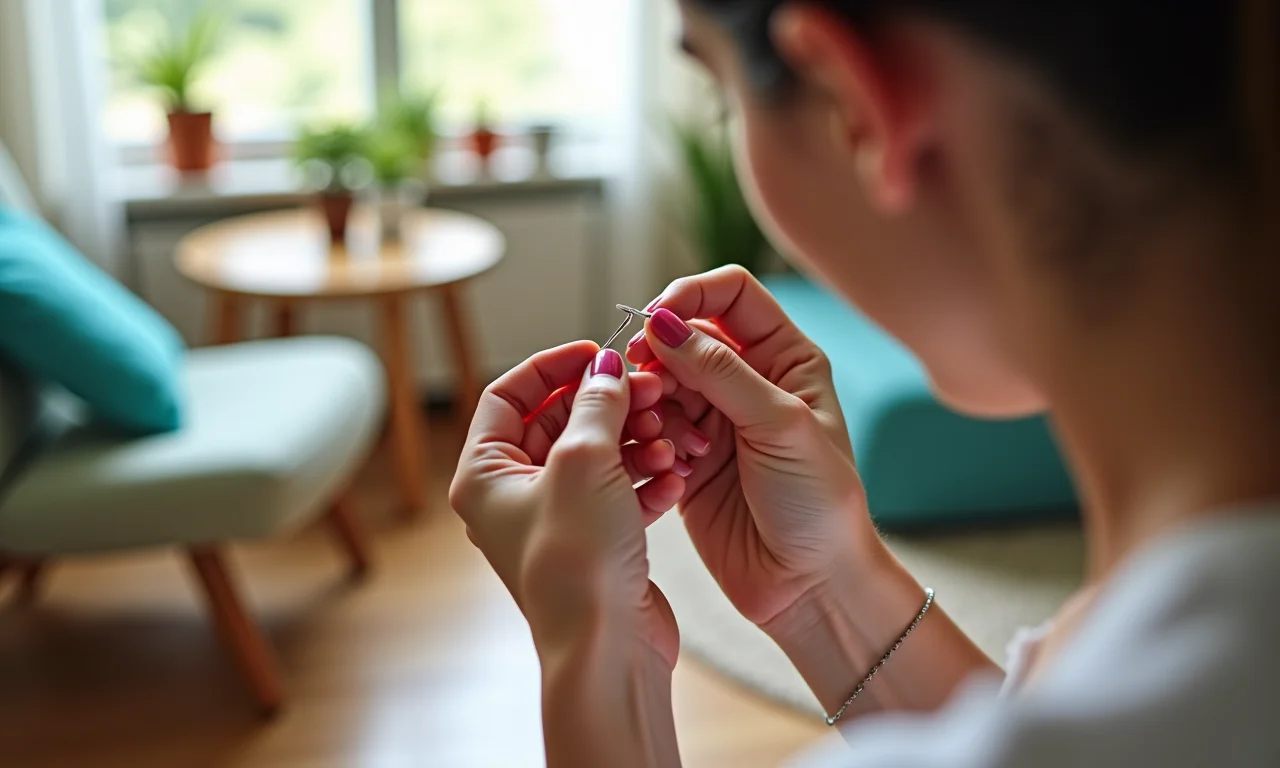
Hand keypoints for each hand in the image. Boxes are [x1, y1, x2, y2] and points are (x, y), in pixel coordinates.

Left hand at [449, 342, 684, 667]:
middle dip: (608, 406)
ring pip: (596, 456)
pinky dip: (646, 480)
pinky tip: (672, 479)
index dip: (552, 367)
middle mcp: (513, 496)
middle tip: (649, 392)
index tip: (600, 354)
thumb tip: (606, 368)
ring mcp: (555, 520)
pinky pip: (620, 492)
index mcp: (484, 474)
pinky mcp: (595, 542)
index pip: (507, 394)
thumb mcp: (585, 462)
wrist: (608, 649)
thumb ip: (596, 403)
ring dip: (635, 442)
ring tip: (665, 443)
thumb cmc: (577, 562)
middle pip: (559, 422)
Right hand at [626, 266, 880, 627]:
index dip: (690, 295)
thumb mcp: (779, 425)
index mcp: (787, 358)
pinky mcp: (687, 458)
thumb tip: (662, 322)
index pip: (731, 294)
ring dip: (656, 402)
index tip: (656, 319)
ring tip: (675, 441)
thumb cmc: (818, 504)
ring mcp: (716, 419)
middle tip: (651, 387)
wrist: (809, 585)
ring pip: (662, 381)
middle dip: (662, 357)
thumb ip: (720, 370)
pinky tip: (678, 467)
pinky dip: (654, 437)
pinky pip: (653, 426)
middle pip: (685, 336)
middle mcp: (750, 381)